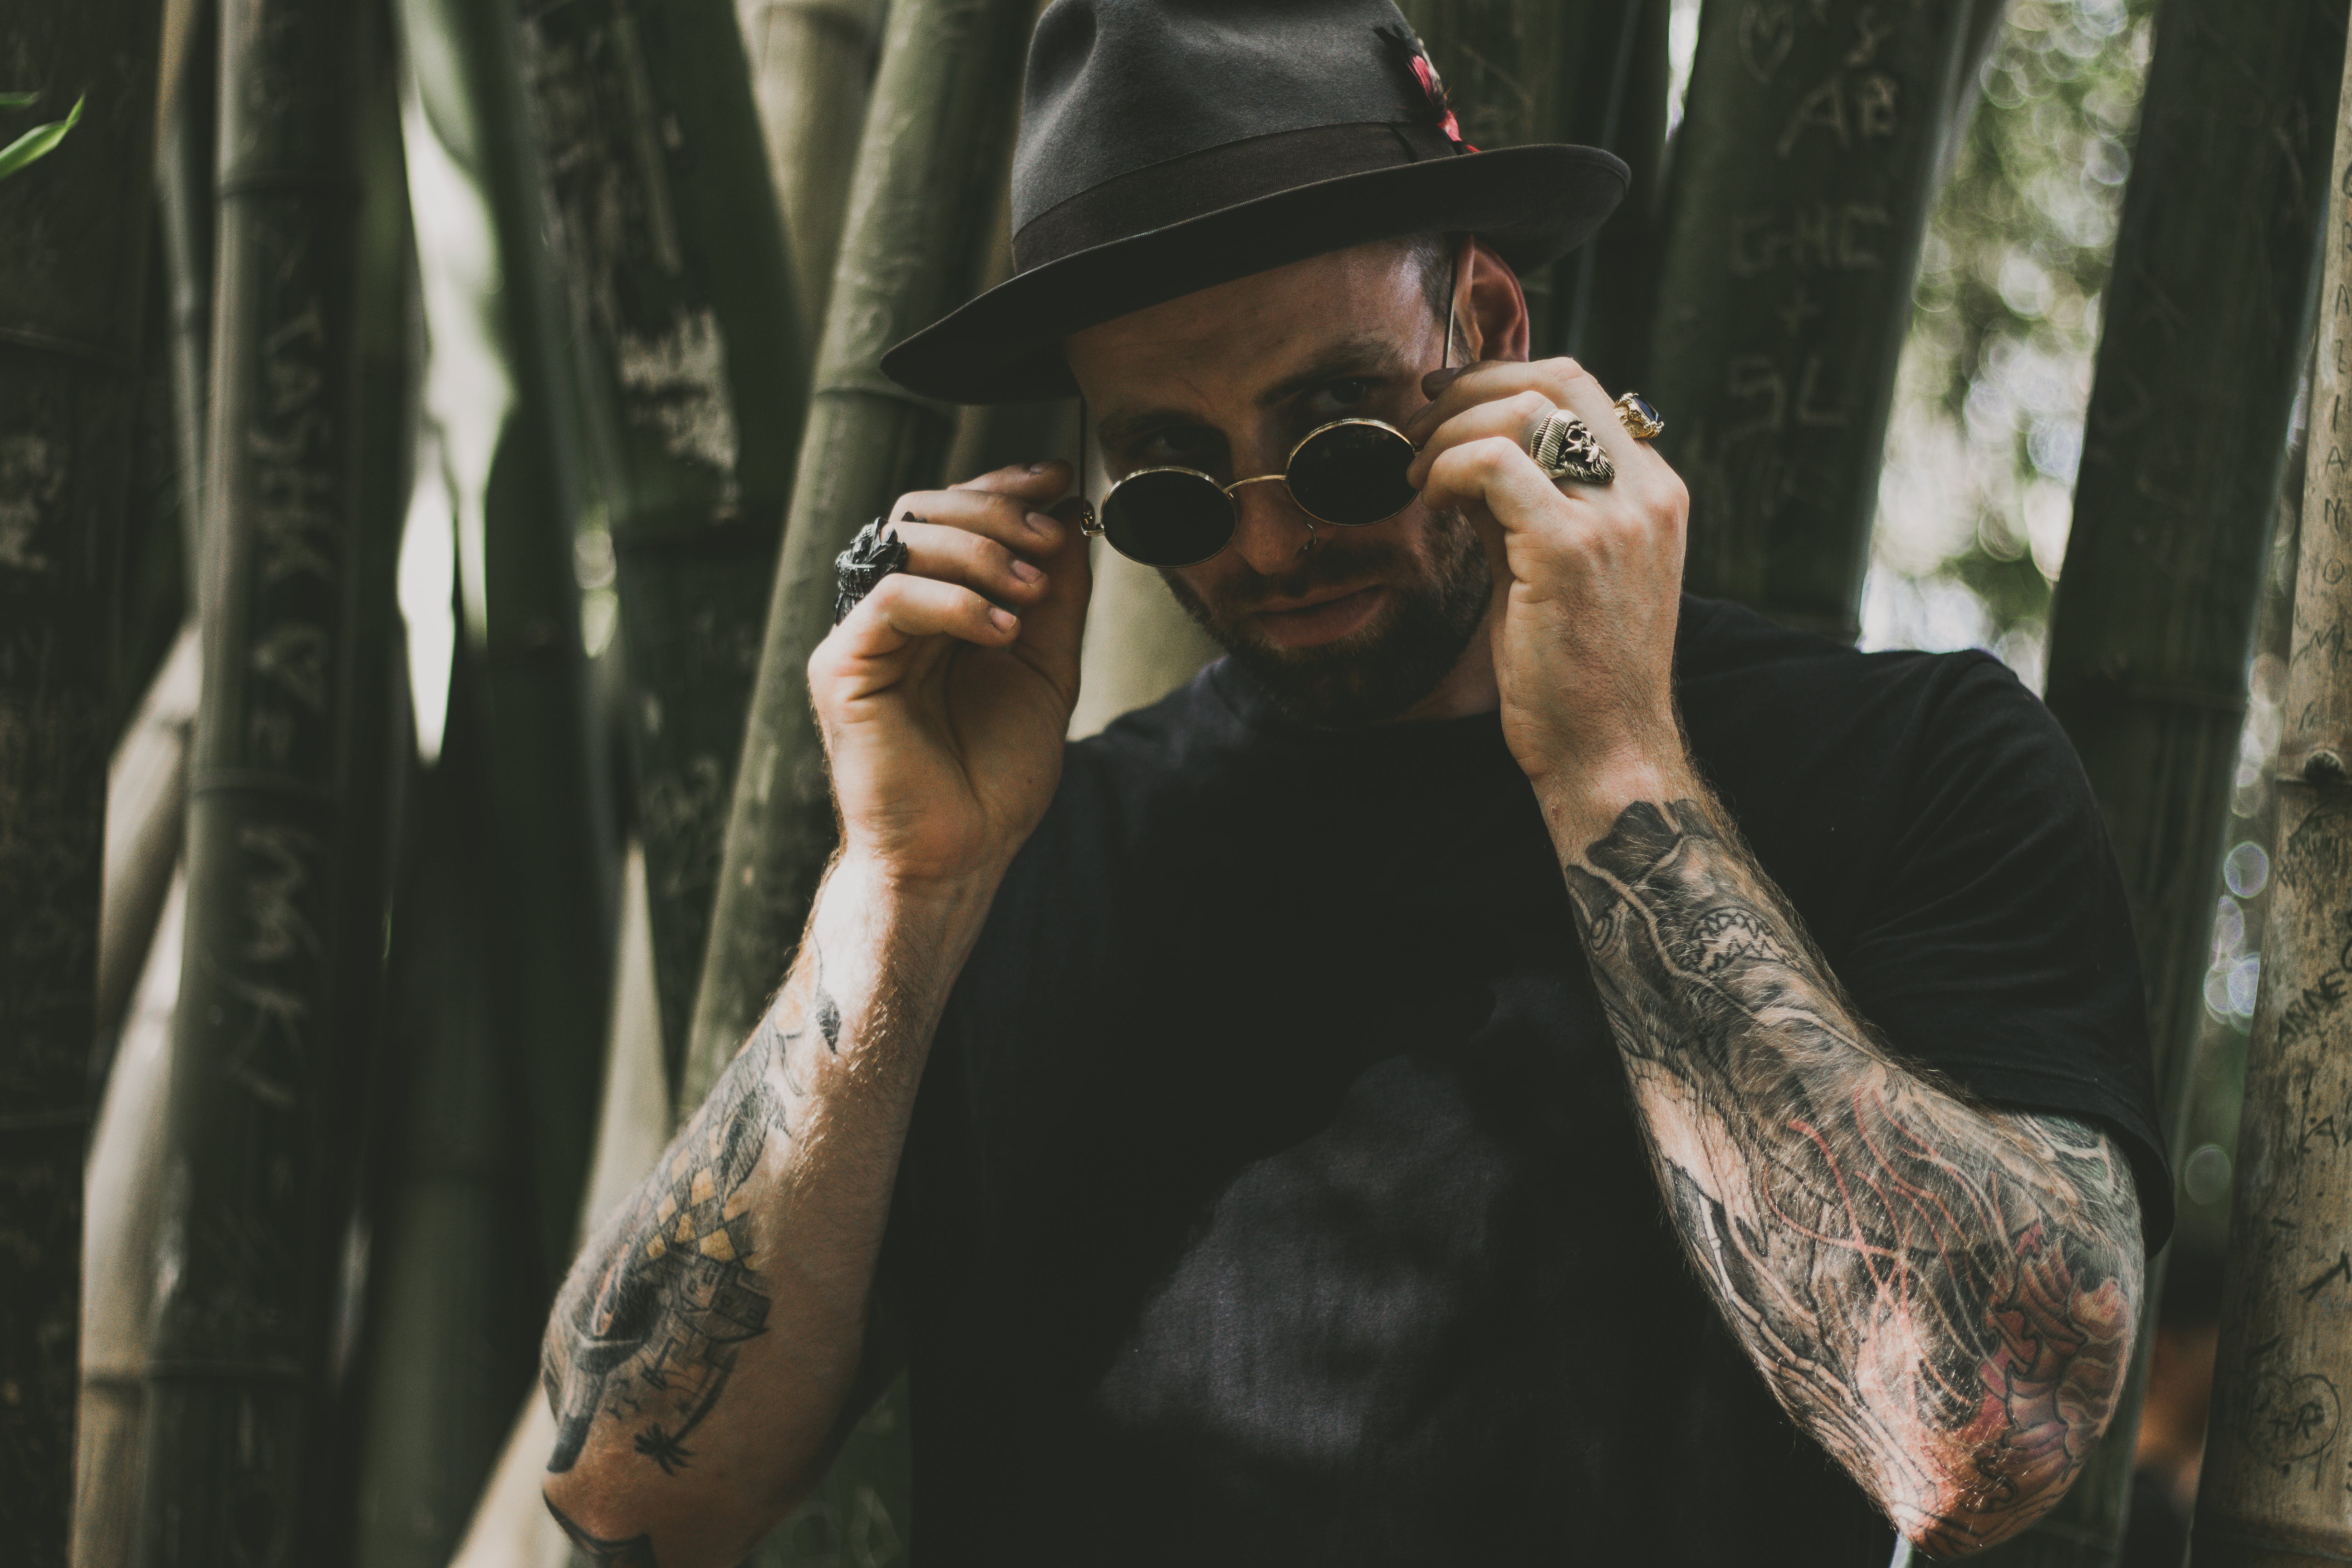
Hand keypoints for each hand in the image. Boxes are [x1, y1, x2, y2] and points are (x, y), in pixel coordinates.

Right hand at [807, 462, 1091, 888]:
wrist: (961, 853)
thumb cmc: (994, 775)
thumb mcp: (1046, 669)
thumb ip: (1055, 598)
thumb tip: (1070, 520)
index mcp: (936, 607)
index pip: (955, 516)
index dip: (1004, 486)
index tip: (1060, 481)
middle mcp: (892, 611)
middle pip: (925, 510)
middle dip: (996, 511)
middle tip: (1050, 539)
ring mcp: (863, 636)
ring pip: (905, 542)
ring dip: (980, 550)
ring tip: (1032, 588)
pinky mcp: (843, 667)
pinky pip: (891, 599)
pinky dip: (953, 601)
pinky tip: (1001, 628)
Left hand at [1400, 357, 1691, 840]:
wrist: (1606, 749)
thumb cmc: (1576, 670)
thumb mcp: (1555, 565)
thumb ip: (1525, 504)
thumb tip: (1466, 454)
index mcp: (1653, 491)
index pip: (1580, 386)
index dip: (1504, 377)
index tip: (1448, 403)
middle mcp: (1646, 493)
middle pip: (1556, 379)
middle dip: (1472, 388)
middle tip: (1419, 427)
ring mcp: (1614, 517)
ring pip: (1523, 411)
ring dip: (1451, 430)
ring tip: (1418, 474)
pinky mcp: (1569, 547)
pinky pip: (1493, 465)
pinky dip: (1447, 468)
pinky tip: (1430, 500)